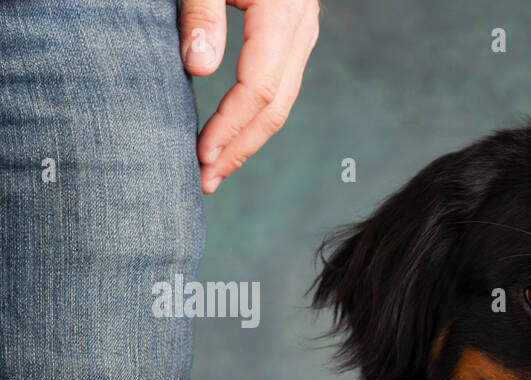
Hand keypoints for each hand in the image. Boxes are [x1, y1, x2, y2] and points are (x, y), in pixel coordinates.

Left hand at [179, 0, 319, 193]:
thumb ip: (199, 11)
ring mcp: (302, 30)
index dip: (229, 126)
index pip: (259, 86)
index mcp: (282, 10)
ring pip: (283, 100)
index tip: (199, 155)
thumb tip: (199, 70)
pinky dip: (255, 115)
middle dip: (240, 149)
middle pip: (277, 105)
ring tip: (216, 168)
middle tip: (205, 182)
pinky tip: (231, 133)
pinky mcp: (293, 32)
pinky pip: (280, 85)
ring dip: (248, 139)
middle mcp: (301, 25)